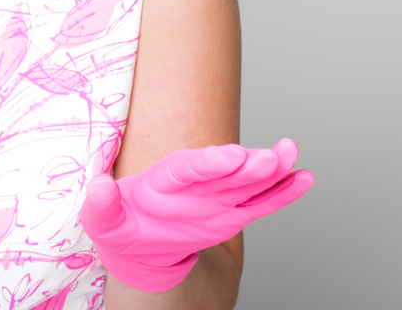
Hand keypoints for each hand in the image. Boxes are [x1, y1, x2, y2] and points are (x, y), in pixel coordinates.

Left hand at [80, 139, 313, 291]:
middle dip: (248, 165)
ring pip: (249, 182)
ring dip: (272, 170)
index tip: (231, 155)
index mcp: (164, 180)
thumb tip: (97, 186)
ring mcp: (217, 197)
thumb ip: (100, 206)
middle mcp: (196, 183)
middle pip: (225, 172)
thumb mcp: (102, 222)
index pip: (189, 168)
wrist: (139, 245)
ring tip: (292, 156)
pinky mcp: (233, 213)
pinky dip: (283, 193)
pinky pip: (261, 203)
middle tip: (273, 156)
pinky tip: (304, 179)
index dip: (210, 161)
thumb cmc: (120, 227)